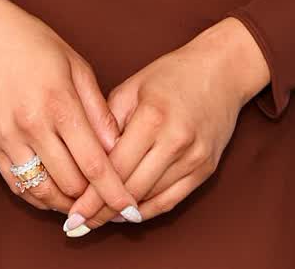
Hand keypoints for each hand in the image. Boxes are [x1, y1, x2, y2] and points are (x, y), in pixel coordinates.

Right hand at [0, 0, 143, 227]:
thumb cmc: (36, 45)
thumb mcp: (77, 67)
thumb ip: (99, 111)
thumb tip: (119, 149)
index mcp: (60, 103)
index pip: (94, 163)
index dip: (115, 192)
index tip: (132, 210)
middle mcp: (32, 125)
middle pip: (71, 183)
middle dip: (95, 199)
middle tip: (111, 203)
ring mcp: (8, 137)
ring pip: (44, 192)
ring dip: (68, 203)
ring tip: (86, 203)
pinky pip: (18, 186)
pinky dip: (41, 197)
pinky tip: (57, 194)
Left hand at [58, 17, 267, 234]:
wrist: (222, 70)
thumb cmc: (172, 75)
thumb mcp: (132, 87)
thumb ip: (107, 122)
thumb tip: (85, 159)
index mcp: (152, 117)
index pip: (115, 167)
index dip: (91, 194)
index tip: (72, 212)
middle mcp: (175, 140)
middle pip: (131, 188)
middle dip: (102, 210)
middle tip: (79, 224)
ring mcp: (194, 157)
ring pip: (150, 198)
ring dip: (123, 214)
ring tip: (99, 219)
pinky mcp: (206, 169)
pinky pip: (172, 200)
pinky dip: (148, 210)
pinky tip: (129, 214)